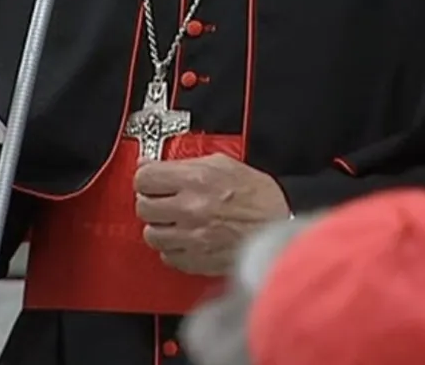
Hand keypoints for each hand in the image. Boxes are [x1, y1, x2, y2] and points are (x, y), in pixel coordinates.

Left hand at [134, 153, 290, 275]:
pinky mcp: (196, 261)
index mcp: (197, 180)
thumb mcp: (225, 165)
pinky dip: (173, 248)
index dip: (146, 178)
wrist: (281, 227)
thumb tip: (154, 165)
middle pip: (143, 207)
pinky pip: (167, 256)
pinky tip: (187, 238)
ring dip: (161, 227)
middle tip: (164, 200)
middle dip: (152, 202)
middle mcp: (190, 209)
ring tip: (177, 221)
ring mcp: (191, 238)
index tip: (151, 181)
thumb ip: (187, 163)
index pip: (144, 178)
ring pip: (151, 235)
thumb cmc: (260, 198)